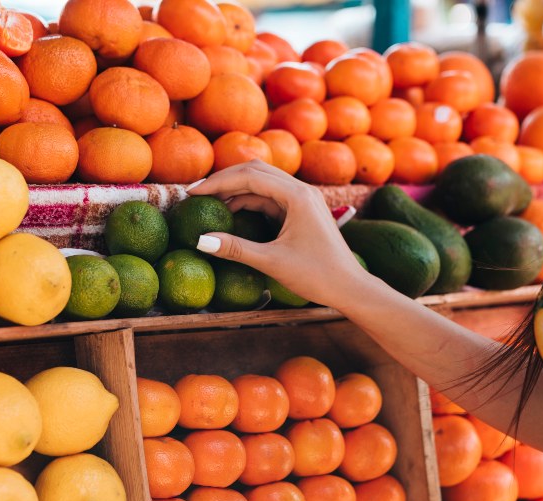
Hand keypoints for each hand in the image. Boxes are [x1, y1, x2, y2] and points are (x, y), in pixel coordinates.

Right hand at [188, 160, 371, 308]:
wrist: (350, 287)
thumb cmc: (317, 275)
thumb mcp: (272, 262)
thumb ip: (236, 248)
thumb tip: (199, 240)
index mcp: (297, 196)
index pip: (250, 176)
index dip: (218, 182)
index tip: (192, 192)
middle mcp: (302, 190)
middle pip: (256, 171)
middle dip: (224, 180)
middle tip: (196, 193)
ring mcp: (303, 199)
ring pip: (263, 183)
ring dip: (236, 191)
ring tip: (210, 204)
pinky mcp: (302, 211)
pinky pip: (271, 198)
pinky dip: (249, 202)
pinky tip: (231, 214)